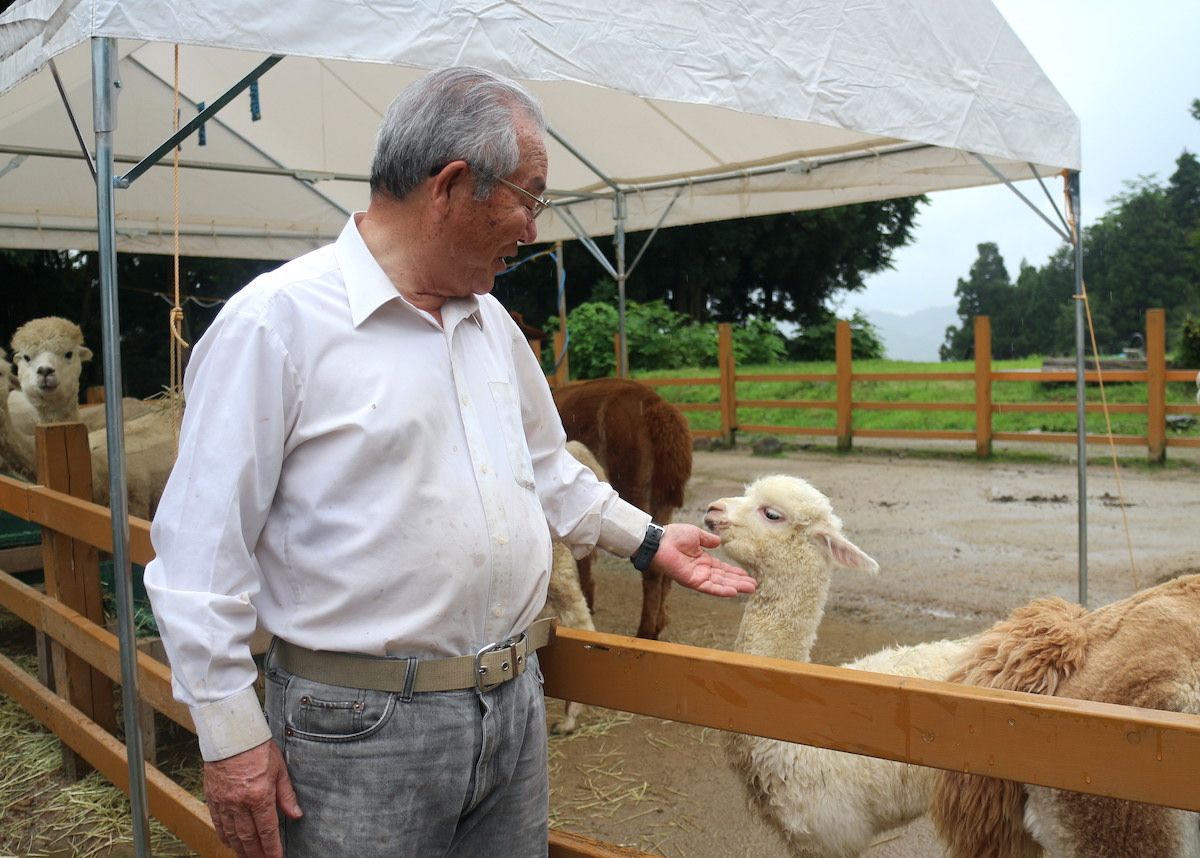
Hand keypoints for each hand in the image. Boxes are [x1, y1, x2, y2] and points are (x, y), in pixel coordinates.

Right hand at [204, 739, 301, 857]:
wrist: (230, 735)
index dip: (272, 849)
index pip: (267, 830)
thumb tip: (295, 815)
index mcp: (259, 795)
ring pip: (232, 834)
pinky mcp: (212, 798)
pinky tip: (230, 843)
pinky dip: (224, 837)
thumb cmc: (258, 748)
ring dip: (241, 849)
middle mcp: (240, 803)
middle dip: (257, 854)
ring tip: (249, 856)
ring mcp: (224, 802)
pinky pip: (218, 824)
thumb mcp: (279, 769)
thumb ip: (286, 795)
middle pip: (248, 837)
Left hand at [649, 523, 755, 595]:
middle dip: (740, 582)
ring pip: (720, 584)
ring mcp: (698, 577)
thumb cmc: (674, 536)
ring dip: (735, 587)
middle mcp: (702, 570)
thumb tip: (719, 541)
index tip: (748, 576)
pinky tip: (734, 592)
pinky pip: (709, 588)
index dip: (736, 573)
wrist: (660, 540)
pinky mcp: (692, 581)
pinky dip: (721, 590)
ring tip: (750, 589)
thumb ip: (708, 539)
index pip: (723, 569)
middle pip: (725, 578)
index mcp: (703, 560)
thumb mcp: (696, 534)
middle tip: (755, 586)